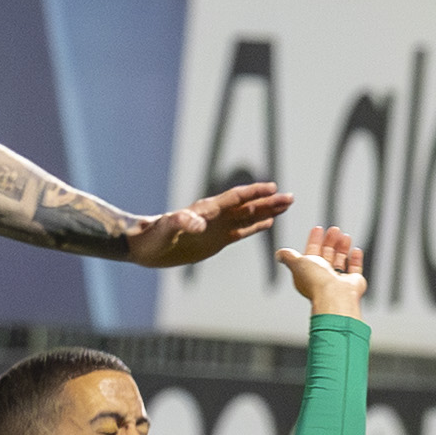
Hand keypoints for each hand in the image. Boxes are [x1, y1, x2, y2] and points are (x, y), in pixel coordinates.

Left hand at [128, 182, 293, 268]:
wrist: (145, 246)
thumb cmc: (154, 236)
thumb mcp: (167, 230)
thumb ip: (181, 223)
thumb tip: (196, 223)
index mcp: (207, 210)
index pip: (236, 198)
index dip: (254, 193)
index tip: (273, 188)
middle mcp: (215, 216)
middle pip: (248, 206)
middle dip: (269, 201)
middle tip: (290, 197)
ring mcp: (217, 228)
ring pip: (248, 217)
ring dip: (267, 211)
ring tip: (286, 206)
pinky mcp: (216, 241)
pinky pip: (240, 231)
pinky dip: (255, 226)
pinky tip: (267, 223)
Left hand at [275, 225, 367, 315]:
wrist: (335, 295)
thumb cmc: (316, 282)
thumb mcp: (297, 263)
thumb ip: (289, 257)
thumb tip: (279, 254)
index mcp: (308, 273)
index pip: (311, 253)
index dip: (314, 241)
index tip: (318, 229)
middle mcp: (323, 277)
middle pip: (326, 255)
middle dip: (330, 241)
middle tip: (334, 229)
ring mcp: (338, 281)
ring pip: (340, 260)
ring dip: (342, 247)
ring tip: (344, 236)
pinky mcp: (352, 283)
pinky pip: (354, 269)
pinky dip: (355, 259)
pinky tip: (355, 250)